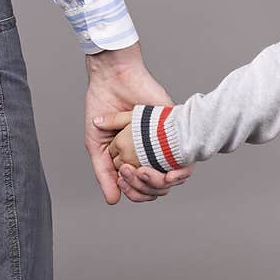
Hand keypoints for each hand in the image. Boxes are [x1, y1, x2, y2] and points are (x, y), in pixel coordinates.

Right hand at [85, 44, 191, 203]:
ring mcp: (164, 144)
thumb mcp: (97, 146)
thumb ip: (104, 174)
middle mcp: (152, 154)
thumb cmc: (102, 107)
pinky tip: (149, 167)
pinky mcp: (173, 131)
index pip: (143, 188)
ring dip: (150, 182)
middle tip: (126, 173)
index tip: (121, 181)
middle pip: (157, 188)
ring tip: (133, 169)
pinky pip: (183, 163)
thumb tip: (114, 201)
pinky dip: (169, 173)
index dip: (134, 192)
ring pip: (170, 180)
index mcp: (135, 159)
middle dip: (140, 189)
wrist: (111, 78)